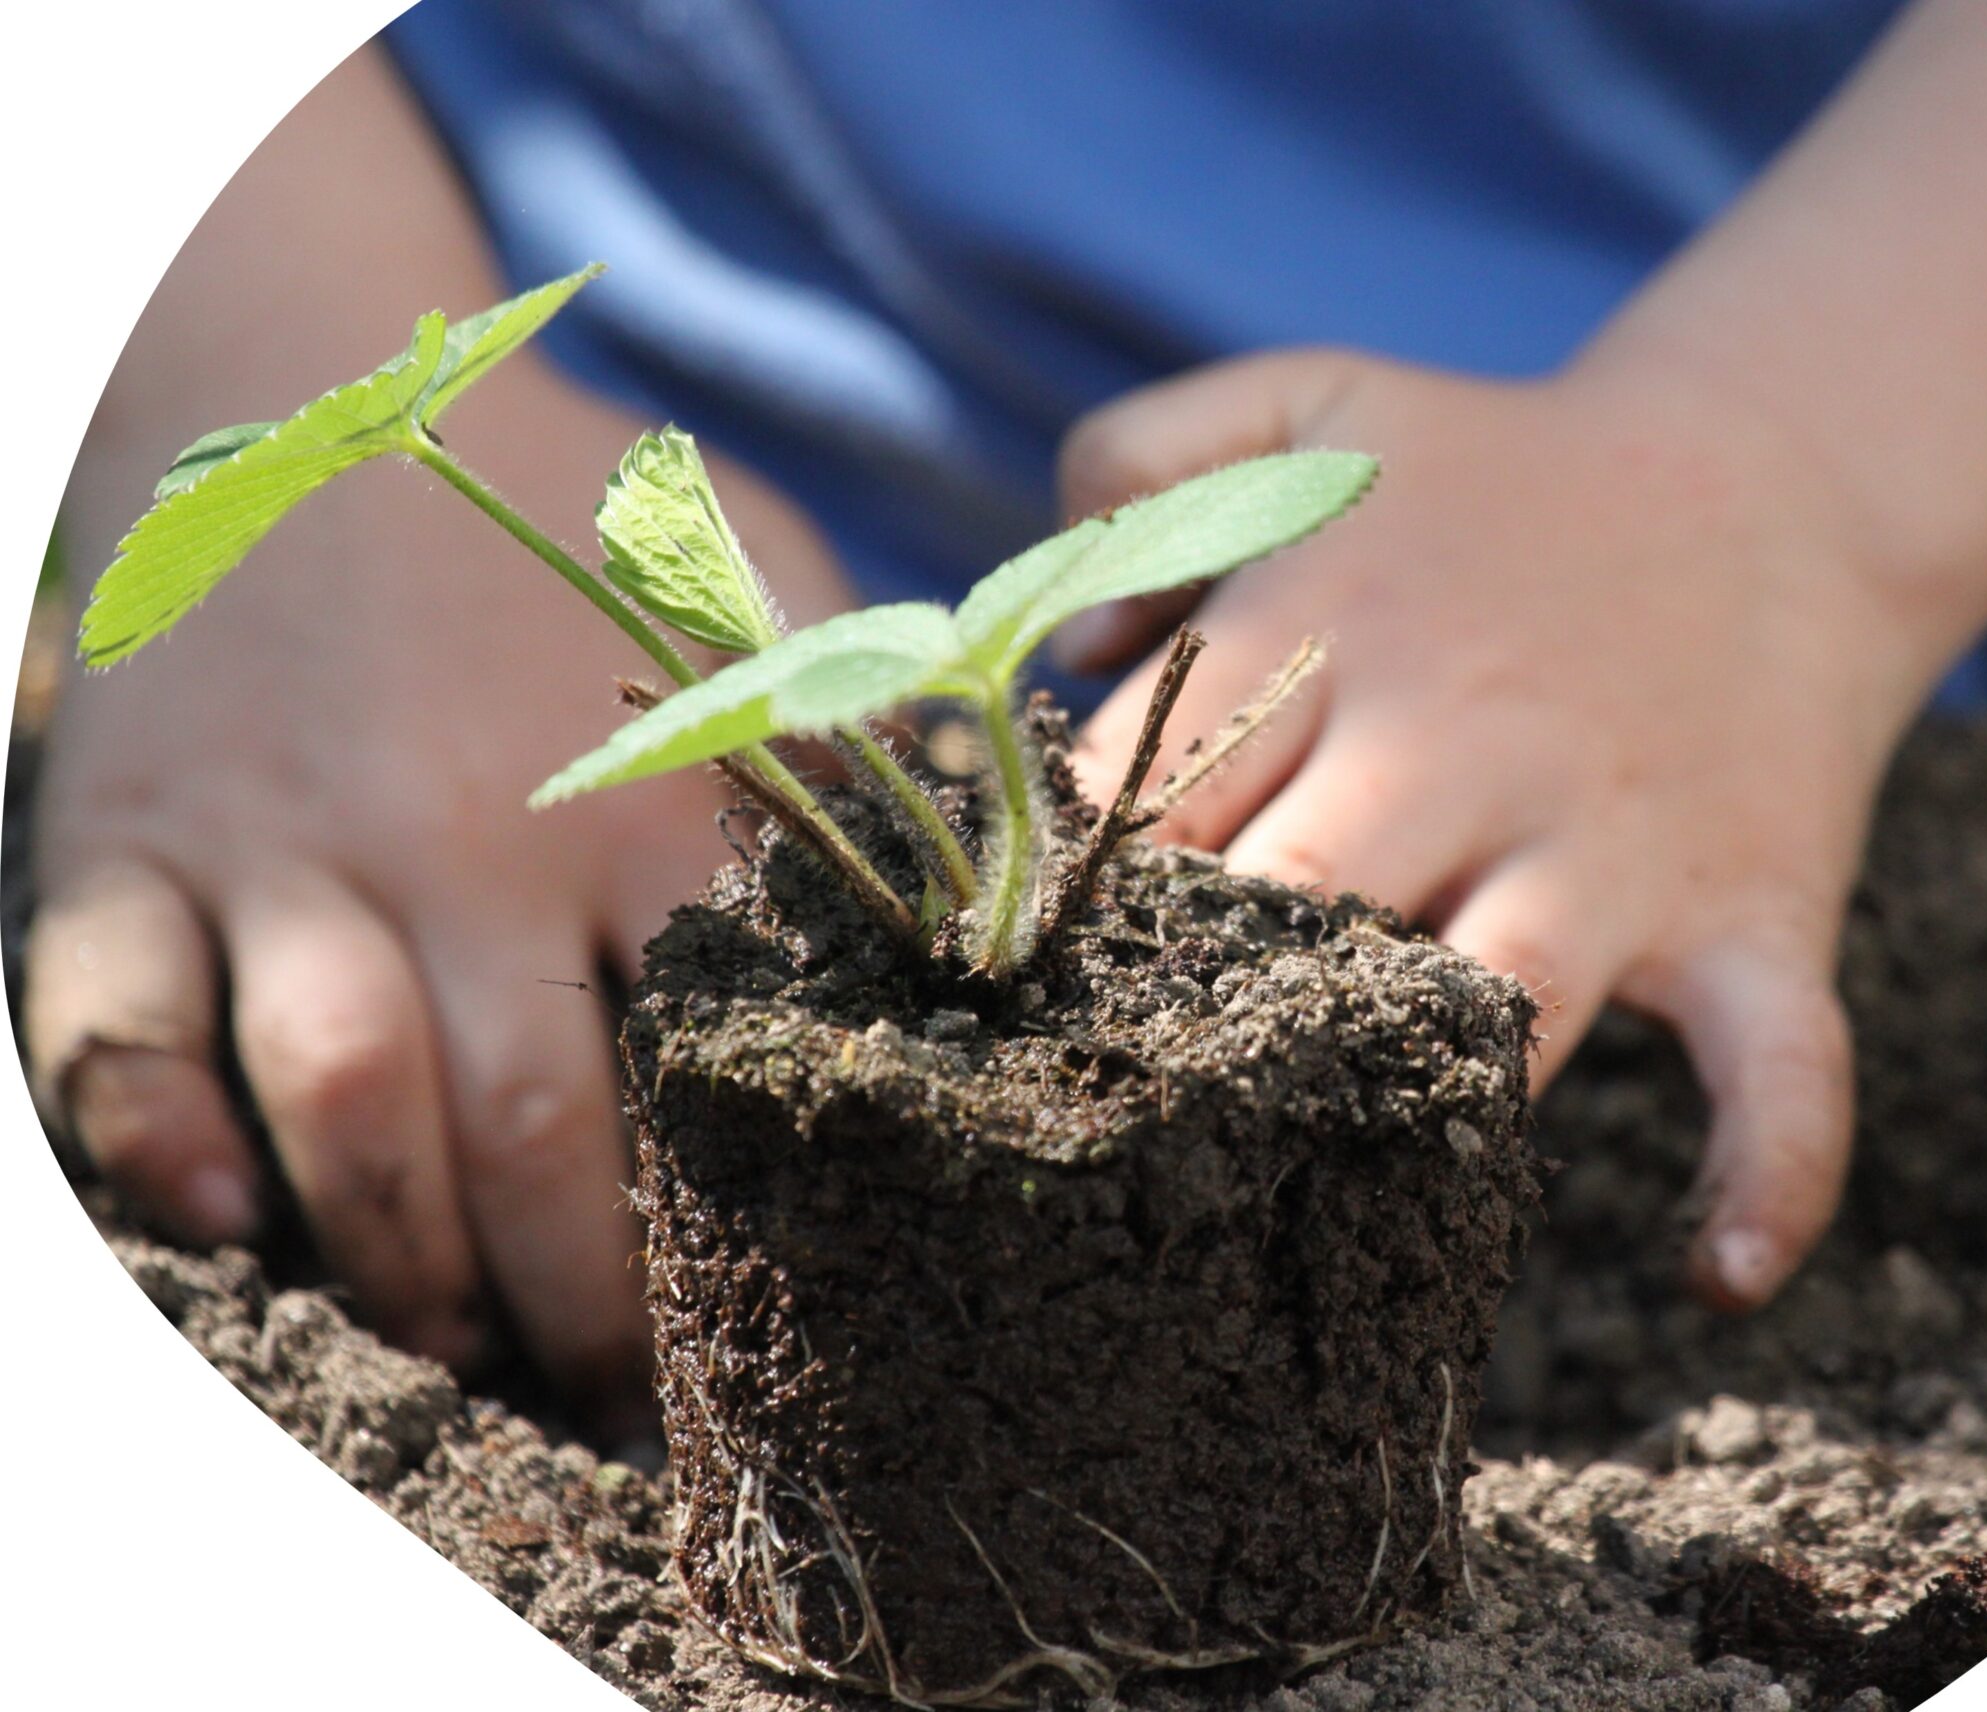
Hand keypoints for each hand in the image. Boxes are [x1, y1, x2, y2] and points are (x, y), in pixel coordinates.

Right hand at [27, 376, 849, 1430]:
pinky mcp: (134, 838)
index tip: (771, 1326)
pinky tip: (224, 1222)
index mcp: (639, 788)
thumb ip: (848, 721)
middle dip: (579, 1305)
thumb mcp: (741, 575)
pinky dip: (152, 1135)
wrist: (297, 370)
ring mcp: (286, 839)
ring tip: (458, 1351)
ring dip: (399, 1262)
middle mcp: (463, 830)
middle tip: (617, 1400)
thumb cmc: (555, 504)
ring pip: (341, 1103)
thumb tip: (990, 860)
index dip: (741, 1226)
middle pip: (528, 1128)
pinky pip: (114, 1019)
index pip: (709, 1057)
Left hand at [1057, 350, 1943, 1307]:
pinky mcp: (1752, 915)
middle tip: (1131, 1098)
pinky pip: (1782, 1067)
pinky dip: (1772, 1175)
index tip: (1030, 972)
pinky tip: (1715, 1275)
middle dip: (1202, 1004)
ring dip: (1410, 1097)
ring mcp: (1613, 844)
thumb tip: (1068, 652)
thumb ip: (1141, 458)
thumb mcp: (1312, 402)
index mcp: (1337, 631)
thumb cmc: (1504, 477)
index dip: (1078, 896)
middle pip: (1290, 906)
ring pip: (1492, 1005)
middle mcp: (1463, 746)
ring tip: (1326, 1184)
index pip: (1154, 797)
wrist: (1776, 478)